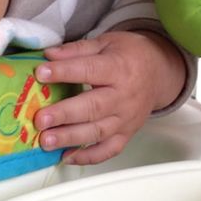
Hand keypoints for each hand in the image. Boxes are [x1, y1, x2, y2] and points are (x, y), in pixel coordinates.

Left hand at [33, 30, 185, 164]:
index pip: (89, 70)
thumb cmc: (127, 55)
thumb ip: (76, 50)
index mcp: (118, 68)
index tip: (40, 73)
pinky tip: (65, 157)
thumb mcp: (105, 43)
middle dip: (64, 115)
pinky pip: (108, 150)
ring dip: (70, 138)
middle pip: (93, 108)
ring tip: (45, 141)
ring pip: (98, 132)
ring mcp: (126, 118)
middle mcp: (124, 96)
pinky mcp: (126, 134)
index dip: (64, 71)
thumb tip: (48, 55)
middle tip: (40, 119)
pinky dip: (87, 157)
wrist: (160, 72)